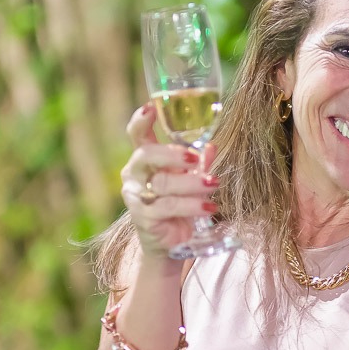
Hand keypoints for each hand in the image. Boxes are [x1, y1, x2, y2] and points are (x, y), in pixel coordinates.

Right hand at [120, 103, 219, 259]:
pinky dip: (192, 205)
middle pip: (146, 155)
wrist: (170, 243)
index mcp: (144, 159)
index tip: (150, 106)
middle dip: (173, 154)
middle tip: (196, 159)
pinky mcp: (144, 217)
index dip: (141, 120)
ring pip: (162, 183)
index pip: (137, 135)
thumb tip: (211, 146)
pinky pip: (167, 206)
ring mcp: (135, 196)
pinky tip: (209, 207)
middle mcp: (134, 174)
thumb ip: (198, 163)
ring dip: (192, 183)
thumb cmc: (179, 204)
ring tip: (213, 184)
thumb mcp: (190, 180)